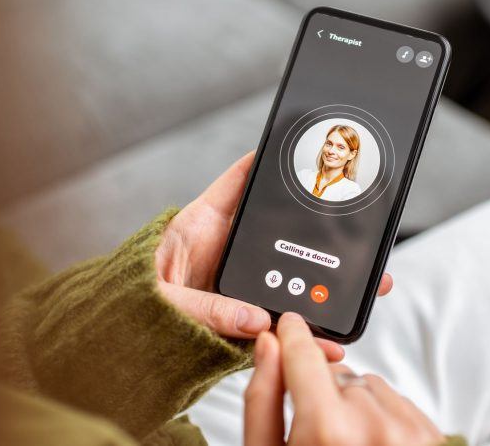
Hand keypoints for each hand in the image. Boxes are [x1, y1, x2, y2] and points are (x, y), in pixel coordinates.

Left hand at [154, 151, 393, 358]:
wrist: (122, 342)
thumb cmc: (131, 303)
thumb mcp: (162, 298)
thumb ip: (204, 307)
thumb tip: (255, 319)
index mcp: (204, 226)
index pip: (239, 184)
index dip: (268, 162)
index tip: (300, 146)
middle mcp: (230, 252)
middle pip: (284, 234)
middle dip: (326, 233)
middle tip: (362, 229)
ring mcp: (241, 286)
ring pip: (294, 279)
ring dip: (331, 286)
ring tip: (368, 285)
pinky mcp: (246, 322)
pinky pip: (282, 325)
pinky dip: (309, 334)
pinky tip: (332, 342)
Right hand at [244, 312, 442, 445]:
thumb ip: (264, 398)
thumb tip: (267, 345)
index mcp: (327, 431)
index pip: (305, 355)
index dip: (292, 336)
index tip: (288, 325)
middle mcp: (374, 424)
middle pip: (335, 372)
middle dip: (321, 391)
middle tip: (318, 435)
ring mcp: (409, 431)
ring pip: (368, 384)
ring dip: (353, 404)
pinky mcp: (432, 436)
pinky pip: (397, 400)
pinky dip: (381, 415)